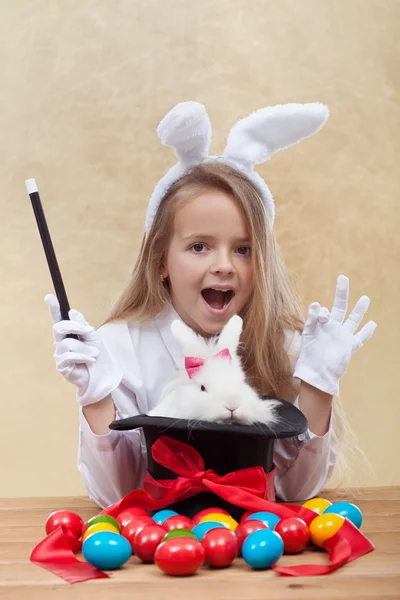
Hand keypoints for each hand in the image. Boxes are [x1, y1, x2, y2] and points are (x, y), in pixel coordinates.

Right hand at [45, 294, 121, 405]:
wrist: (102, 375)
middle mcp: (61, 341)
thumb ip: (82, 325)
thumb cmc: (97, 354)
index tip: (49, 296)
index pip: (58, 318)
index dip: (53, 308)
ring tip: (94, 353)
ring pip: (68, 343)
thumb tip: (72, 312)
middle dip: (73, 327)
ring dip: (85, 348)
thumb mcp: (93, 337)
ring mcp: (59, 354)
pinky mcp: (61, 366)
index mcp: (68, 332)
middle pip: (58, 327)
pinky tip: (90, 360)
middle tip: (87, 331)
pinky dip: (83, 357)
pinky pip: (69, 356)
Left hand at [293, 275, 376, 395]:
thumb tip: (316, 303)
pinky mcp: (349, 346)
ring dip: (359, 309)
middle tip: (342, 277)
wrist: (316, 375)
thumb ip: (312, 319)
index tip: (318, 309)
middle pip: (339, 306)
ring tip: (365, 298)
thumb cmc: (308, 358)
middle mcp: (331, 328)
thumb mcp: (308, 335)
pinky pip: (360, 338)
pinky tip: (373, 324)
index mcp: (320, 325)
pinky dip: (367, 331)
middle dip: (341, 292)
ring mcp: (342, 337)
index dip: (320, 310)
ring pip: (353, 320)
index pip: (323, 311)